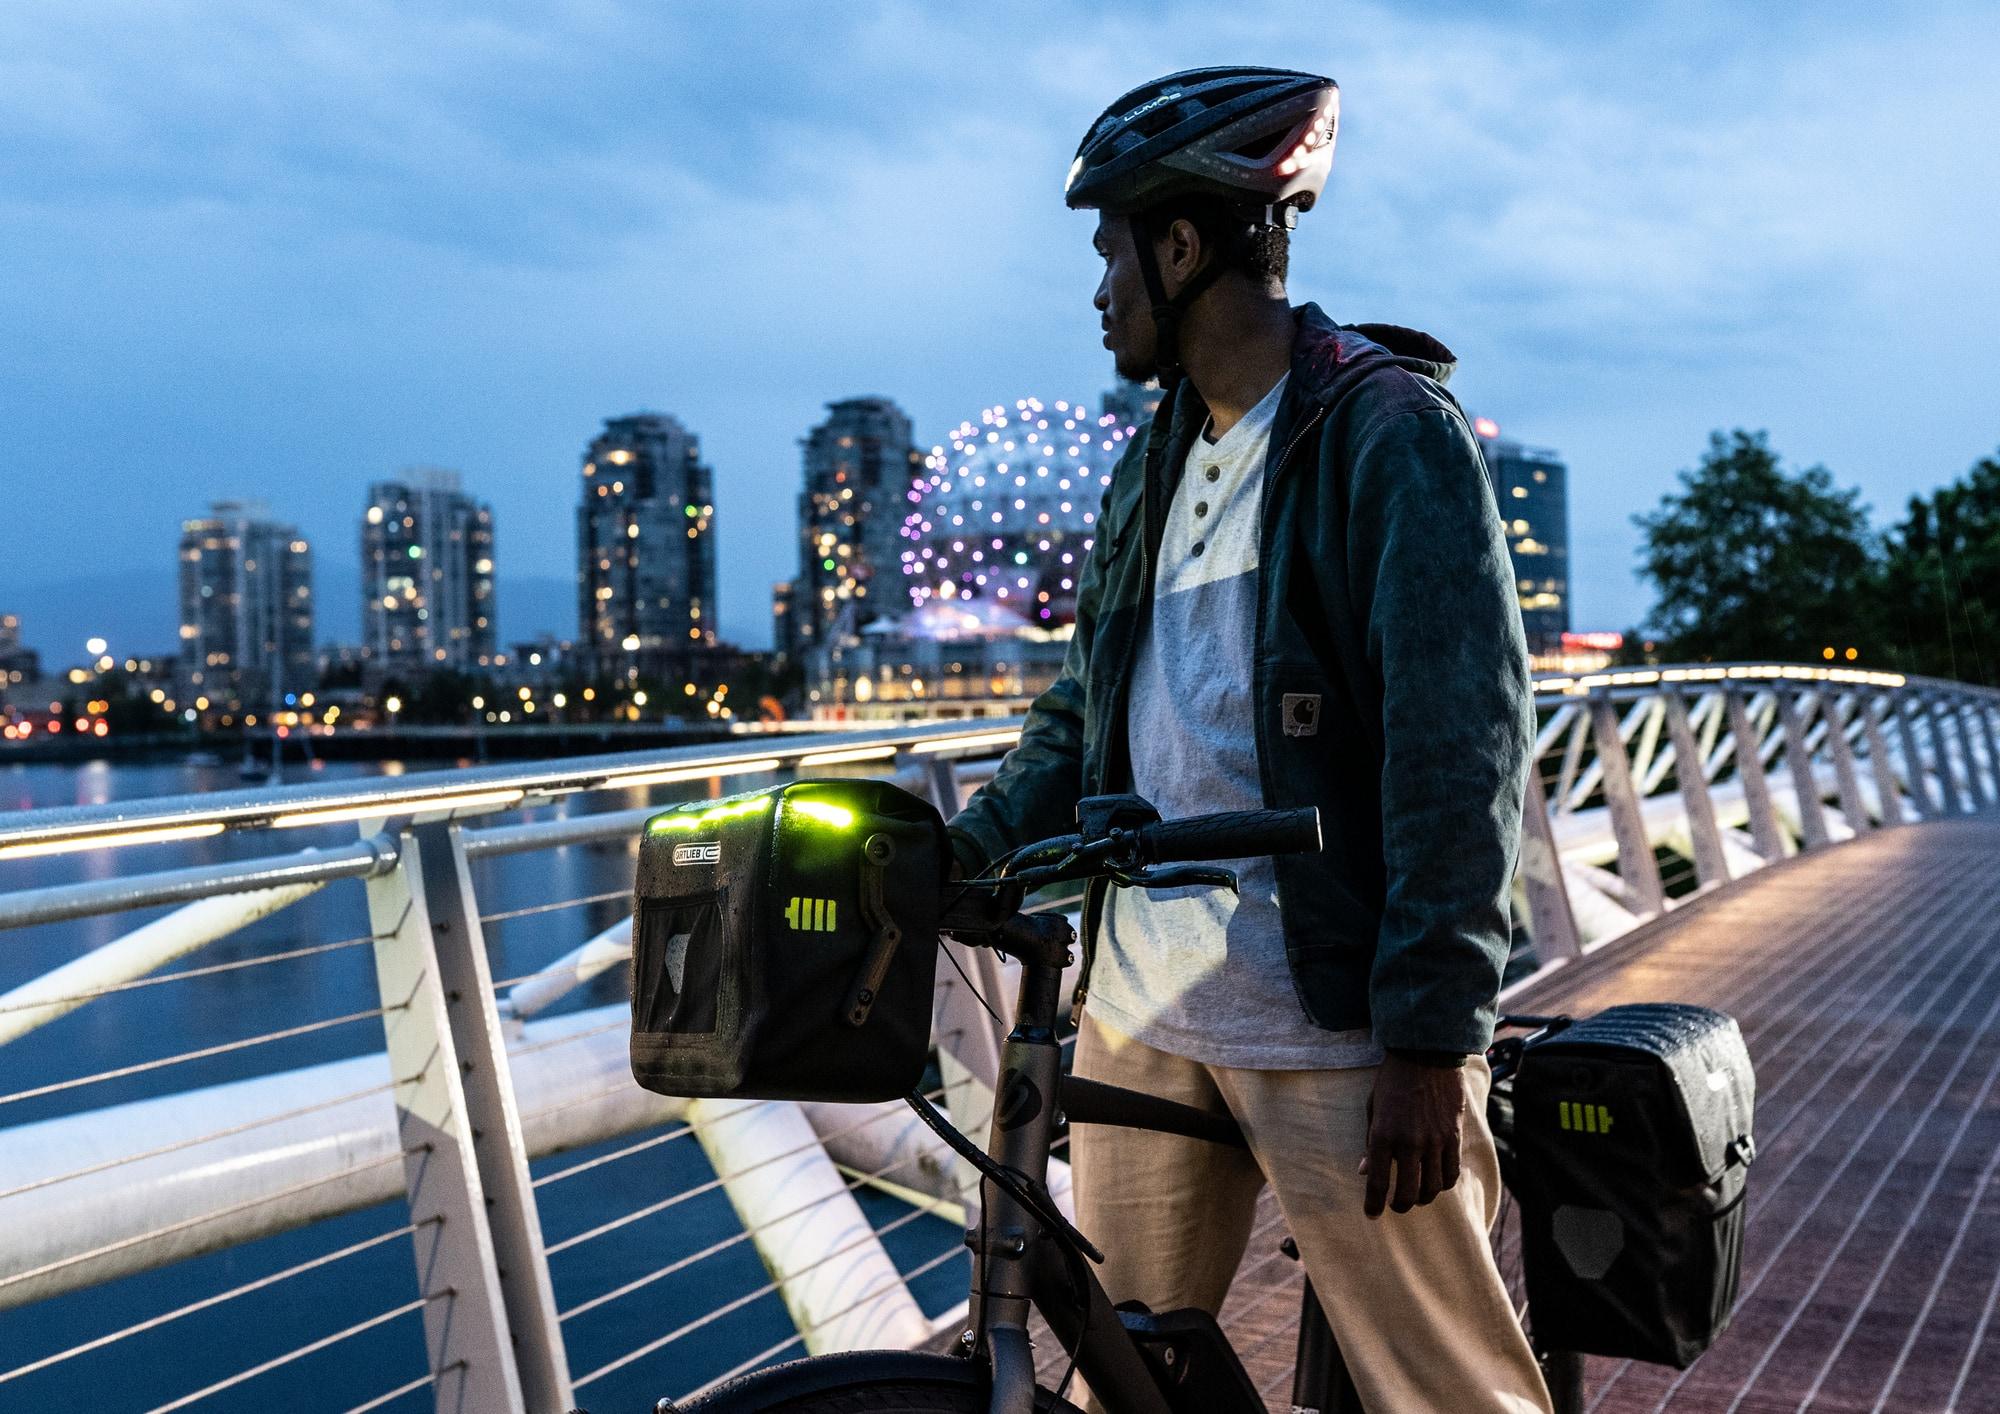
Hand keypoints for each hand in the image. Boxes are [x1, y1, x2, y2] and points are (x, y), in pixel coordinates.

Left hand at [1358, 1053, 1464, 1217]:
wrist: (1426, 1055)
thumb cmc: (1392, 1081)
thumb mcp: (1373, 1109)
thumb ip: (1372, 1143)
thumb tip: (1366, 1171)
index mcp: (1384, 1135)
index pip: (1378, 1183)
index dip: (1373, 1204)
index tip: (1371, 1214)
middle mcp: (1410, 1143)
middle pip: (1408, 1193)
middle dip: (1399, 1206)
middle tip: (1395, 1206)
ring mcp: (1435, 1142)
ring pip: (1433, 1188)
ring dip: (1423, 1198)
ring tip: (1416, 1196)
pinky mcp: (1454, 1137)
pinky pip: (1451, 1173)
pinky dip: (1442, 1184)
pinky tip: (1435, 1182)